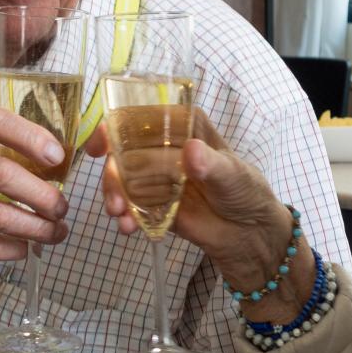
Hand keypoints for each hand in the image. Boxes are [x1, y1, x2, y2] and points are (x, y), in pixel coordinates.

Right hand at [84, 111, 298, 296]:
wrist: (250, 234)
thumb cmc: (247, 192)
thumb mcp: (233, 174)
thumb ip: (211, 164)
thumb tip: (191, 151)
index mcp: (183, 127)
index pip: (143, 118)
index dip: (116, 127)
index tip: (101, 145)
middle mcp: (165, 148)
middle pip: (124, 151)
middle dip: (112, 172)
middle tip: (114, 196)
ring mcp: (157, 177)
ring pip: (122, 179)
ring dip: (114, 195)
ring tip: (119, 214)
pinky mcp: (154, 204)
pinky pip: (130, 205)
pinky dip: (124, 215)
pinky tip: (127, 227)